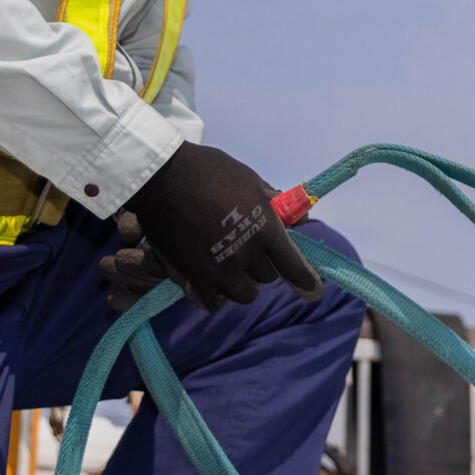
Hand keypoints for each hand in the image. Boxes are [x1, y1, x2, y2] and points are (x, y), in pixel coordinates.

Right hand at [108, 142, 321, 311]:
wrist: (161, 178)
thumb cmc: (208, 171)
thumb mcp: (248, 179)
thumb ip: (273, 202)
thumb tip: (300, 218)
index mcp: (266, 228)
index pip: (293, 265)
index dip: (305, 280)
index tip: (313, 293)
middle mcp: (248, 254)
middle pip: (267, 276)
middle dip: (261, 265)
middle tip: (246, 250)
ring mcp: (221, 270)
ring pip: (244, 293)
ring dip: (240, 283)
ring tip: (228, 267)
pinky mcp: (195, 280)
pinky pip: (214, 303)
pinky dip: (216, 296)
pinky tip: (211, 282)